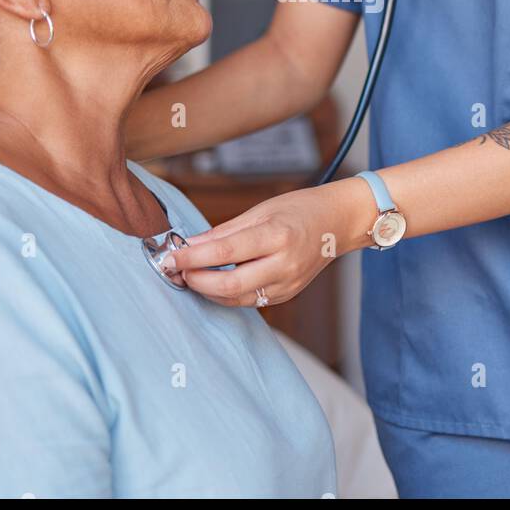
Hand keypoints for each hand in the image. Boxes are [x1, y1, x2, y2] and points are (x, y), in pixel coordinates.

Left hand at [163, 178, 371, 307]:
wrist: (339, 223)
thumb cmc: (300, 209)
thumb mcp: (261, 210)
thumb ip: (224, 231)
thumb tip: (190, 244)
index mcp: (277, 235)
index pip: (224, 253)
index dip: (192, 258)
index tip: (169, 257)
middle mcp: (284, 264)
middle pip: (229, 285)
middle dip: (196, 281)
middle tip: (175, 271)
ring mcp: (287, 284)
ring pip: (237, 298)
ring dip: (208, 290)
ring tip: (189, 276)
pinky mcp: (287, 294)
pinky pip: (250, 300)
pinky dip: (227, 294)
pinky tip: (214, 281)